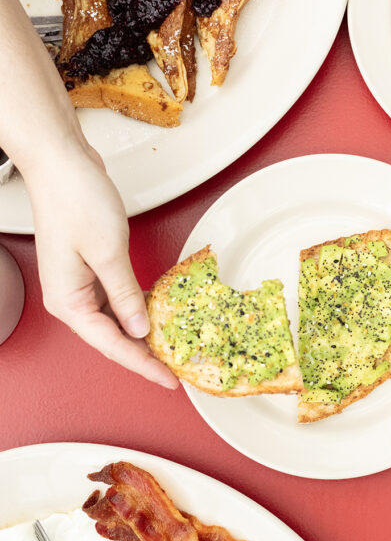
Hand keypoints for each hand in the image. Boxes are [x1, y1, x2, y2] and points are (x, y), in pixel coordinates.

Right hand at [26, 142, 177, 388]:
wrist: (61, 161)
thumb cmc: (76, 199)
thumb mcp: (108, 251)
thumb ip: (125, 295)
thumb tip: (140, 329)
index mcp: (69, 302)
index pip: (112, 346)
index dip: (144, 365)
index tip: (171, 379)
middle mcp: (71, 298)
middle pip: (113, 339)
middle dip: (146, 354)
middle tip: (179, 367)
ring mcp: (80, 284)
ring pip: (117, 321)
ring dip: (145, 331)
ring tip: (175, 345)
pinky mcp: (90, 268)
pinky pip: (117, 299)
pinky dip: (139, 307)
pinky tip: (160, 312)